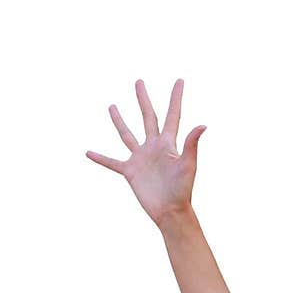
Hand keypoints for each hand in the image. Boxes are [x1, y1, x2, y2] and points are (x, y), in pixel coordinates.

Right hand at [85, 78, 206, 225]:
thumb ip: (192, 144)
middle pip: (147, 117)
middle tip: (139, 82)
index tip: (180, 80)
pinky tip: (88, 152)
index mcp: (168, 143)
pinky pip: (112, 162)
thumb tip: (203, 125)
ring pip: (127, 134)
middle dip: (143, 99)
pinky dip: (100, 158)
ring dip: (119, 121)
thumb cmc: (182, 190)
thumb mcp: (188, 165)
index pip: (172, 114)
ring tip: (112, 106)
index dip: (176, 97)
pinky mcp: (130, 172)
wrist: (170, 212)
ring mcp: (141, 158)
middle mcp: (153, 147)